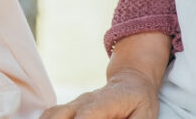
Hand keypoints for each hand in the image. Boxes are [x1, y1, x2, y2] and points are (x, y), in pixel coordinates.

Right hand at [43, 69, 159, 118]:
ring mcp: (74, 104)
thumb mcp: (144, 115)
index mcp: (104, 102)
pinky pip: (50, 115)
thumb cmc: (139, 101)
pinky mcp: (69, 108)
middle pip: (60, 115)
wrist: (130, 80)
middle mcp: (84, 101)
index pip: (85, 115)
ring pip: (52, 114)